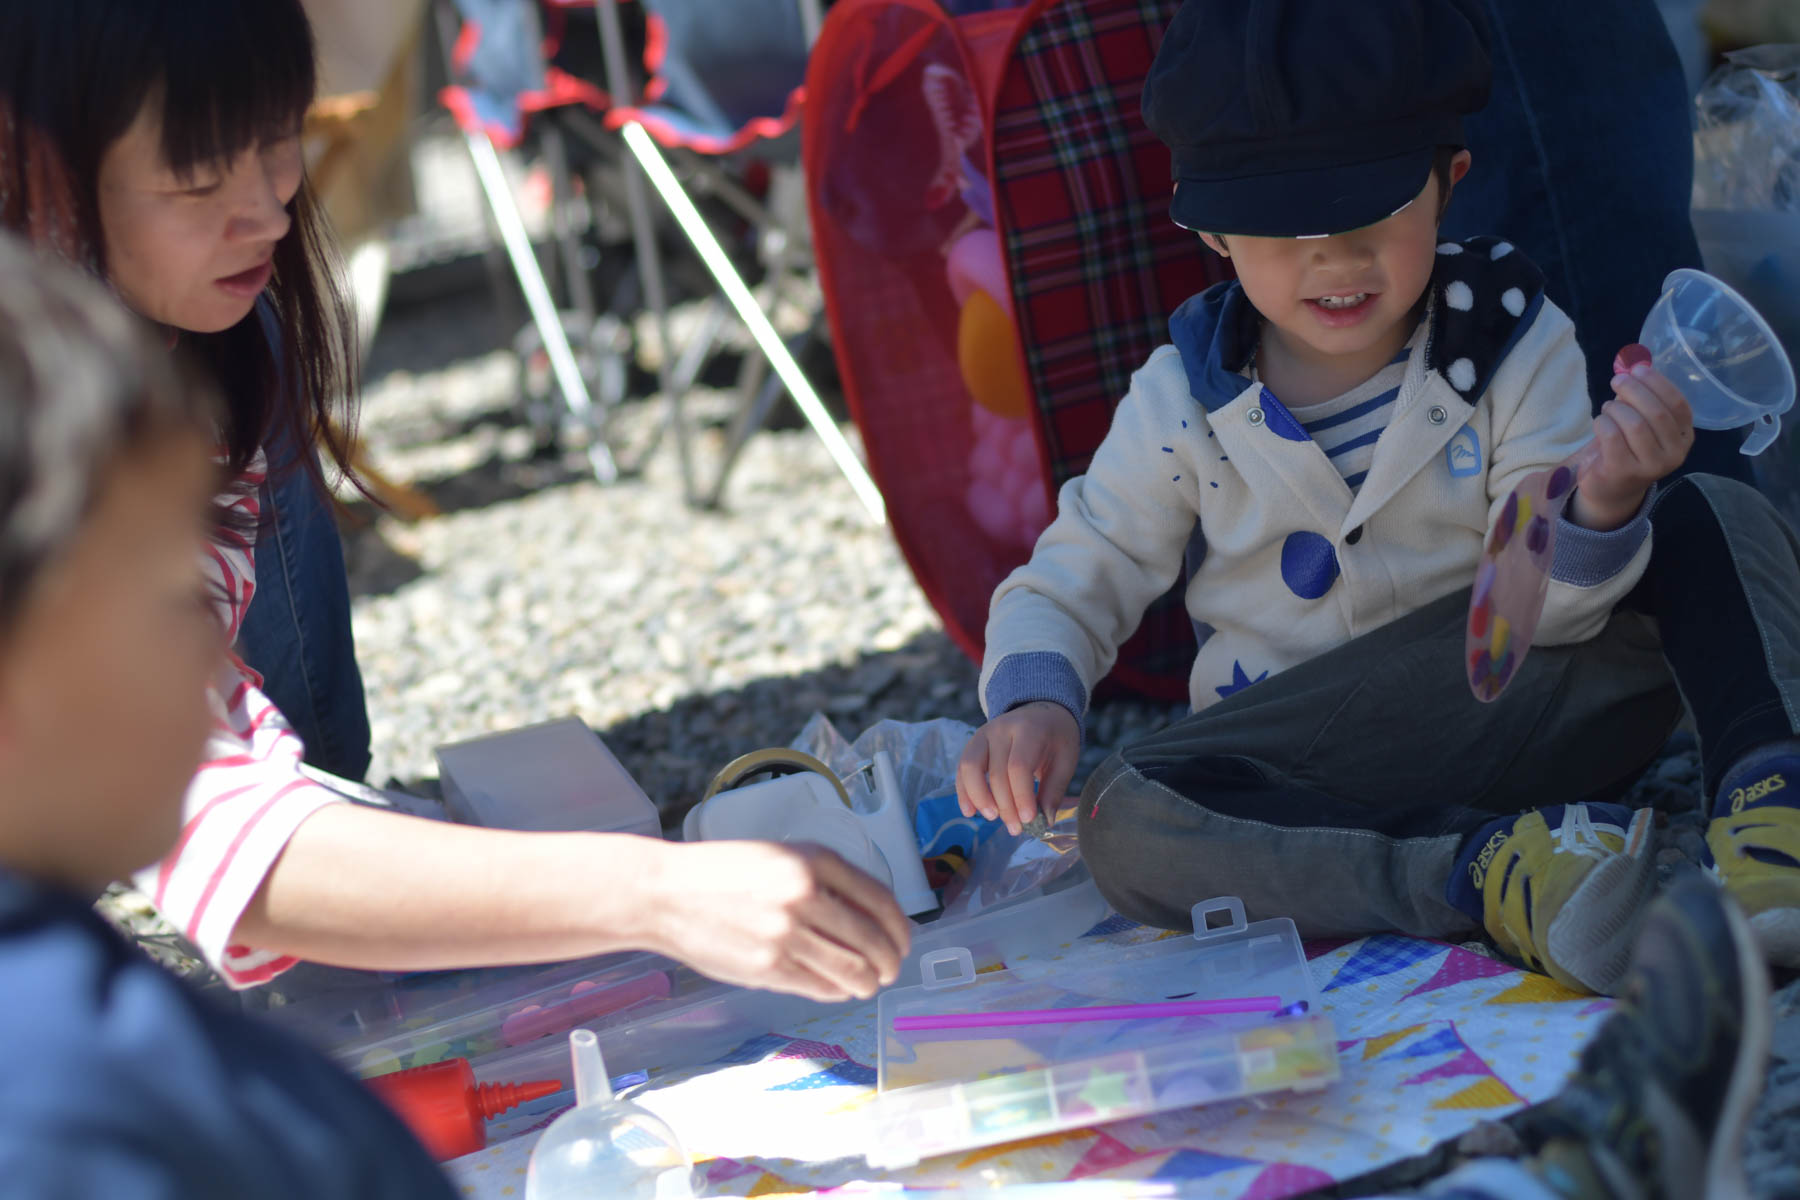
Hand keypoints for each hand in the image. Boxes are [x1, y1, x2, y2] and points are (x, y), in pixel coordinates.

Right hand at [645, 840, 911, 1001]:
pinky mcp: (768, 967)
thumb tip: (867, 916)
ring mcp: (787, 934)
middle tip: (890, 969)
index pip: (880, 900)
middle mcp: (805, 895)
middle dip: (889, 961)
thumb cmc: (720, 874)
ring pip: (852, 970)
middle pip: (873, 940)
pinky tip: (835, 988)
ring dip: (867, 982)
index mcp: (813, 860)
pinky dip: (836, 991)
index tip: (903, 940)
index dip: (899, 927)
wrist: (666, 893)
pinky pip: (820, 986)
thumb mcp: (779, 856)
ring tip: (867, 984)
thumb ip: (821, 880)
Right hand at [956, 700, 1079, 834]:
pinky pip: (962, 769)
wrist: (1041, 712)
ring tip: (993, 818)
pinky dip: (963, 792)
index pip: (1018, 766)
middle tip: (1016, 828)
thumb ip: (1053, 790)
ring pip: (970, 767)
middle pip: (996, 772)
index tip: (1029, 819)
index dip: (1021, 795)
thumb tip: (1044, 821)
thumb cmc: (1056, 739)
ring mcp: (983, 734)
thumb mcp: (1065, 760)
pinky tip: (970, 812)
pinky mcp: (973, 744)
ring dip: (979, 798)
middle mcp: (1002, 729)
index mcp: (1029, 730)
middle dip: (1005, 806)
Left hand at [1572, 355, 1693, 529]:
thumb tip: (1633, 367)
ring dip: (1616, 408)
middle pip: (1656, 412)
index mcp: (1685, 436)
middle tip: (1617, 380)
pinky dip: (1603, 422)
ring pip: (1634, 423)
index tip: (1639, 369)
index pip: (1678, 405)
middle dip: (1634, 390)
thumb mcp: (1641, 421)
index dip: (1658, 383)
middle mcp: (1675, 453)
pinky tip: (1600, 422)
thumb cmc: (1628, 448)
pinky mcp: (1625, 471)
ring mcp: (1652, 466)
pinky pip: (1612, 435)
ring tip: (1609, 407)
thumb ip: (1641, 398)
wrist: (1612, 489)